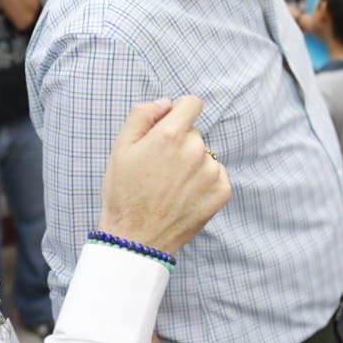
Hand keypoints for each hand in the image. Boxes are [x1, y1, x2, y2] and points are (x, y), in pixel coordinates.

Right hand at [98, 97, 230, 254]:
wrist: (136, 239)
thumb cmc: (124, 193)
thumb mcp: (120, 148)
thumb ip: (142, 115)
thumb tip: (166, 103)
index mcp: (171, 135)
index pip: (192, 103)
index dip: (179, 112)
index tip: (170, 125)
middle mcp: (196, 150)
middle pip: (194, 133)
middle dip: (180, 143)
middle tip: (159, 168)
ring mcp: (211, 172)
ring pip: (205, 155)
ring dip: (193, 164)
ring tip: (171, 186)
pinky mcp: (222, 192)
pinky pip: (217, 175)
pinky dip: (204, 182)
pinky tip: (184, 196)